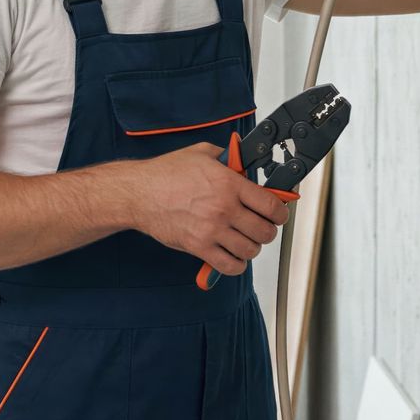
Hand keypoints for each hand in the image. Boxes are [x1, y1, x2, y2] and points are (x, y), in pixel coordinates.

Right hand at [131, 141, 290, 279]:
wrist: (138, 193)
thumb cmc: (165, 174)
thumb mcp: (202, 153)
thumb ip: (227, 158)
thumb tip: (243, 163)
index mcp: (229, 184)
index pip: (272, 205)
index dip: (280, 212)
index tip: (278, 213)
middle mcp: (224, 208)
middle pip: (265, 231)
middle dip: (267, 230)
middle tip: (260, 226)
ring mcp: (212, 230)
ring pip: (250, 250)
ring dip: (251, 247)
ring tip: (244, 240)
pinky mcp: (198, 247)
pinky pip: (230, 266)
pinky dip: (236, 264)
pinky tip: (232, 255)